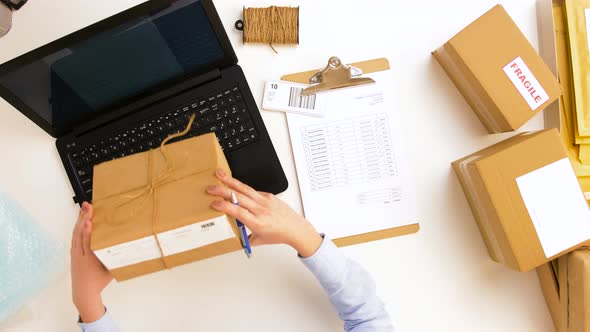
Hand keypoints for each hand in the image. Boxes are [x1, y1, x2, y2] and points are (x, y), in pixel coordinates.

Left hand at [70, 202, 112, 322]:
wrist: (83, 292)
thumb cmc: (99, 282)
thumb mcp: (111, 270)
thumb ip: (118, 259)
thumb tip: (132, 248)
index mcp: (90, 261)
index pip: (87, 243)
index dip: (87, 231)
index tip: (89, 221)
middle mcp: (80, 256)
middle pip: (80, 234)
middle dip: (84, 218)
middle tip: (88, 207)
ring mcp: (75, 254)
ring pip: (75, 233)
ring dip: (80, 219)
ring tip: (85, 208)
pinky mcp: (73, 253)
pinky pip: (74, 237)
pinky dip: (77, 226)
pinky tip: (80, 219)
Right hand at [207, 169, 322, 256]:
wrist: (295, 228)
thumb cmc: (278, 234)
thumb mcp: (258, 240)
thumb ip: (244, 238)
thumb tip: (232, 235)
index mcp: (257, 223)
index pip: (238, 212)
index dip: (225, 206)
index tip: (214, 203)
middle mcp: (261, 210)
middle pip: (239, 197)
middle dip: (223, 191)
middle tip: (210, 187)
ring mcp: (265, 201)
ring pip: (245, 189)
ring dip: (230, 181)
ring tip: (220, 174)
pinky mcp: (269, 195)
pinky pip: (252, 190)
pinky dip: (242, 187)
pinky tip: (233, 183)